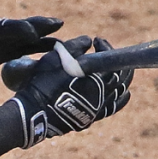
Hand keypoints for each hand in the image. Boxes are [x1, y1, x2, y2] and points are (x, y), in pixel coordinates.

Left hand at [0, 16, 62, 83]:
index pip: (4, 29)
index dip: (18, 30)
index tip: (32, 32)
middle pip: (21, 28)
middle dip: (39, 26)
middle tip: (58, 23)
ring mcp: (4, 40)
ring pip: (28, 36)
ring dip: (45, 35)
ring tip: (62, 36)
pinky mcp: (9, 48)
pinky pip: (28, 46)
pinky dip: (41, 45)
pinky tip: (57, 49)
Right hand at [10, 36, 132, 146]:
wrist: (34, 112)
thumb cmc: (43, 83)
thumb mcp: (56, 57)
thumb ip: (74, 46)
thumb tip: (88, 41)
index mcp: (96, 77)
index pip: (111, 58)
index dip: (106, 47)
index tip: (97, 40)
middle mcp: (102, 93)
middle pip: (121, 74)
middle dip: (114, 59)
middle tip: (104, 51)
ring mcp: (99, 107)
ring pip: (120, 90)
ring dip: (120, 77)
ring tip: (113, 69)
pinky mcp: (93, 117)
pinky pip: (114, 107)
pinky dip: (121, 98)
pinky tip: (123, 92)